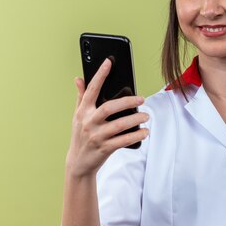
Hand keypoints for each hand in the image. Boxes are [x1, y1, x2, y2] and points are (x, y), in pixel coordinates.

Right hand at [65, 58, 149, 178]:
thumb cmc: (81, 135)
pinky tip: (144, 131)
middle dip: (127, 101)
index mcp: (83, 111)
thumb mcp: (78, 116)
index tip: (109, 62)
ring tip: (146, 115)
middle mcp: (88, 122)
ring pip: (119, 125)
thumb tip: (79, 78)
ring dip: (135, 119)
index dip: (100, 75)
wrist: (78, 163)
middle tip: (142, 98)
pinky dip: (136, 135)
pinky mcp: (104, 149)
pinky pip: (123, 140)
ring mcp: (96, 136)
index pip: (91, 90)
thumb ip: (81, 97)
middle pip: (109, 108)